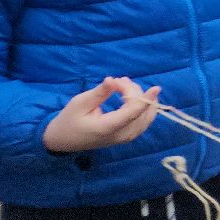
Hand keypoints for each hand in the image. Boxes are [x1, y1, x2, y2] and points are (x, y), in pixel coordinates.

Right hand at [43, 77, 158, 153]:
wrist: (64, 140)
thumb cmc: (70, 120)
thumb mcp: (80, 103)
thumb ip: (99, 93)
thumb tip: (112, 79)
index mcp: (108, 128)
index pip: (133, 113)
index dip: (146, 99)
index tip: (156, 87)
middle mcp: (122, 135)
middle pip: (140, 110)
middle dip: (133, 91)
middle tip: (115, 81)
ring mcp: (127, 137)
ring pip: (146, 115)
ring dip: (139, 97)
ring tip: (121, 84)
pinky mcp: (129, 135)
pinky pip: (145, 120)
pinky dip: (142, 105)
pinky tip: (132, 94)